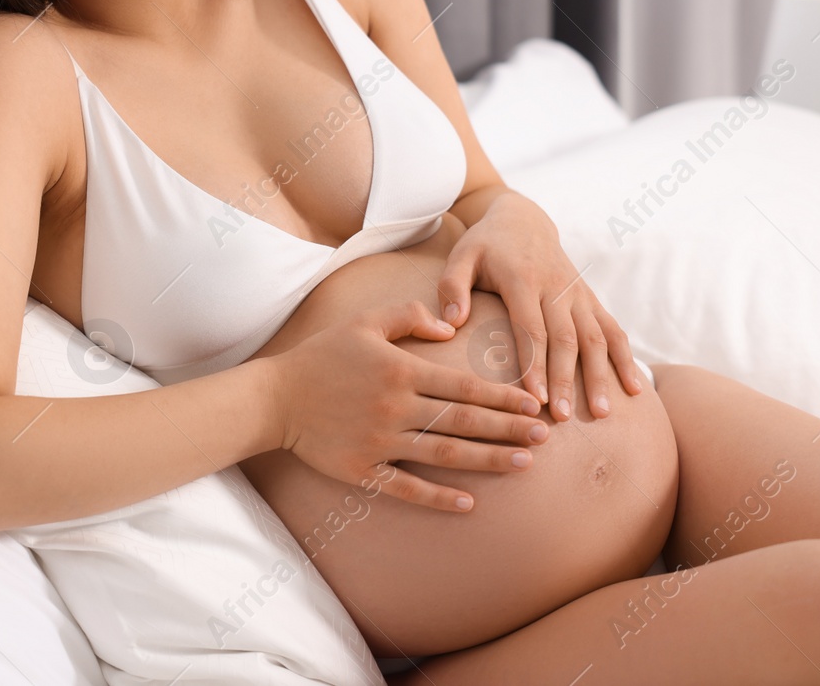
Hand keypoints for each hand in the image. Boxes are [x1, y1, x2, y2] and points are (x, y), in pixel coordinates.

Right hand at [268, 301, 546, 512]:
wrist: (276, 398)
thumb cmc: (323, 355)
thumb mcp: (364, 321)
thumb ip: (409, 316)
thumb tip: (450, 325)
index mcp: (400, 370)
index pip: (463, 386)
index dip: (502, 396)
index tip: (533, 404)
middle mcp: (395, 407)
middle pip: (463, 422)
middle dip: (508, 429)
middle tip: (544, 438)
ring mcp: (379, 442)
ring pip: (444, 454)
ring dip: (487, 460)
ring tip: (523, 464)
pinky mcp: (362, 470)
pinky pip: (407, 487)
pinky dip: (438, 497)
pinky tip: (468, 503)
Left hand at [437, 191, 642, 422]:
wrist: (524, 218)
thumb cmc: (486, 245)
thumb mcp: (461, 256)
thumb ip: (452, 287)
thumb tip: (452, 324)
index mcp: (522, 279)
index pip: (531, 328)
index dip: (535, 364)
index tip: (537, 398)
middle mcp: (556, 287)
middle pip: (566, 338)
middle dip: (567, 379)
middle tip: (565, 417)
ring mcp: (578, 293)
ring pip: (595, 337)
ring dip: (601, 375)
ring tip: (603, 413)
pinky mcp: (590, 298)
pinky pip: (612, 329)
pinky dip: (625, 358)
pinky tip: (635, 388)